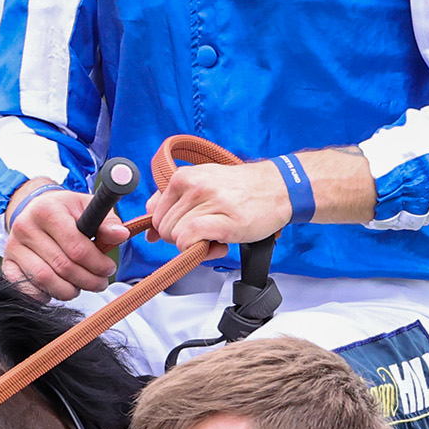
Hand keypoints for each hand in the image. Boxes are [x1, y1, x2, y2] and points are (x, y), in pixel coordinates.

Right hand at [0, 186, 128, 300]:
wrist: (34, 208)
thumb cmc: (65, 211)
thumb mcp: (87, 207)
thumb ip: (106, 222)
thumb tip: (121, 235)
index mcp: (48, 210)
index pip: (77, 247)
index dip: (97, 264)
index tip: (109, 268)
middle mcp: (25, 226)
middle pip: (63, 267)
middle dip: (88, 280)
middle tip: (100, 282)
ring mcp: (14, 246)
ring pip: (45, 280)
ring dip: (69, 290)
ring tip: (80, 286)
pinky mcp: (7, 263)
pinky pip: (26, 289)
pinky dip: (45, 295)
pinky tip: (58, 288)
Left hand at [145, 160, 292, 249]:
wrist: (279, 187)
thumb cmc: (241, 190)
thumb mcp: (202, 185)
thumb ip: (172, 203)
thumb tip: (149, 231)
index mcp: (183, 177)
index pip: (154, 214)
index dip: (170, 229)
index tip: (188, 229)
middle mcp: (193, 186)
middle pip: (164, 228)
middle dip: (182, 238)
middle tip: (206, 234)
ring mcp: (208, 201)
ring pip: (176, 237)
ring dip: (196, 246)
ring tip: (217, 237)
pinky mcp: (223, 219)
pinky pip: (190, 240)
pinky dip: (200, 251)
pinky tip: (219, 245)